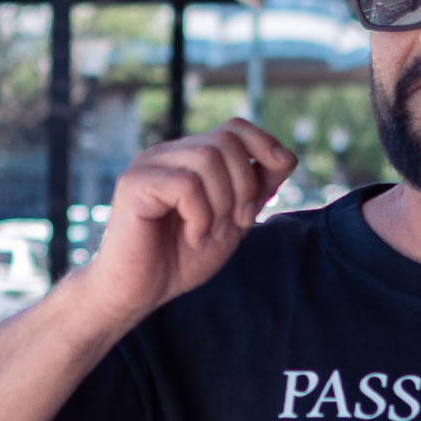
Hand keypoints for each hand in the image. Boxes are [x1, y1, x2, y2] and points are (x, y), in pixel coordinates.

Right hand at [87, 120, 295, 324]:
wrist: (139, 293)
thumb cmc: (180, 260)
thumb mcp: (231, 223)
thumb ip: (255, 191)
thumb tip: (286, 157)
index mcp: (189, 158)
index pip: (234, 128)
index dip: (264, 143)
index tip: (281, 170)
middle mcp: (167, 154)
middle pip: (226, 141)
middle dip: (245, 184)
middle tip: (237, 222)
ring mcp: (148, 165)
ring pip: (207, 158)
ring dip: (223, 203)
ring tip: (210, 233)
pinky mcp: (134, 183)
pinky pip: (186, 184)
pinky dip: (200, 216)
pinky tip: (193, 236)